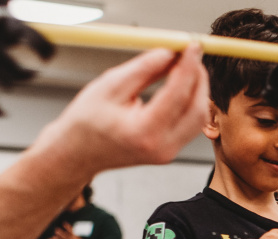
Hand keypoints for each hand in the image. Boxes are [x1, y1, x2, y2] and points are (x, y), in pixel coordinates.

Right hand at [35, 45, 209, 175]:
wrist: (78, 152)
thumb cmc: (86, 122)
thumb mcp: (108, 86)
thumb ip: (142, 69)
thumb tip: (168, 52)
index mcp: (143, 132)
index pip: (177, 95)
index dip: (188, 67)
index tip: (192, 46)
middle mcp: (161, 147)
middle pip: (197, 109)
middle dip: (198, 77)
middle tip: (190, 53)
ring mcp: (169, 152)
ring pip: (198, 117)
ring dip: (197, 88)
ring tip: (183, 66)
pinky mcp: (171, 150)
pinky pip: (191, 123)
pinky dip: (191, 101)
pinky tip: (180, 83)